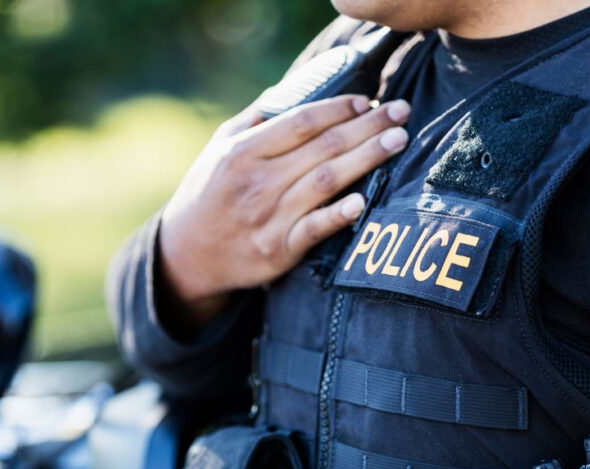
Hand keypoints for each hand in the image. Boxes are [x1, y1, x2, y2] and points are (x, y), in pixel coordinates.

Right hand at [158, 95, 410, 325]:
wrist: (187, 255)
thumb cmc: (209, 194)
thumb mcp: (219, 149)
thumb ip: (254, 120)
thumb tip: (292, 91)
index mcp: (243, 152)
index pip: (302, 122)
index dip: (339, 109)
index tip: (367, 101)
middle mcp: (257, 182)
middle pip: (323, 147)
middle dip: (368, 126)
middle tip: (402, 112)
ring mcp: (268, 217)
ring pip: (326, 181)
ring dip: (367, 158)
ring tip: (398, 141)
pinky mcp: (278, 250)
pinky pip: (315, 230)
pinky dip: (339, 214)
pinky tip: (364, 201)